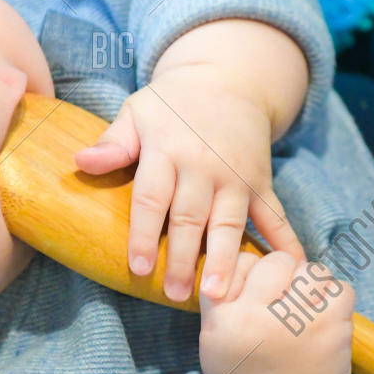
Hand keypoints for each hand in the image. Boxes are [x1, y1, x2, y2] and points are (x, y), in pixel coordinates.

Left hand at [73, 67, 304, 301]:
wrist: (228, 79)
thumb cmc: (172, 105)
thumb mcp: (137, 112)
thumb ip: (113, 143)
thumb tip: (81, 162)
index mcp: (167, 149)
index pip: (152, 197)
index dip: (143, 233)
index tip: (137, 266)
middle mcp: (204, 165)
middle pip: (190, 217)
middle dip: (182, 258)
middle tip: (174, 293)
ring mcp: (237, 175)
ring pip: (229, 223)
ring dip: (224, 259)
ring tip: (219, 293)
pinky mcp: (261, 182)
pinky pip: (274, 215)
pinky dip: (284, 242)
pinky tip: (292, 267)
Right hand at [198, 250, 353, 373]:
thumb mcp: (216, 338)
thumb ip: (226, 295)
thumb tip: (251, 252)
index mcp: (222, 319)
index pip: (238, 263)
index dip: (251, 276)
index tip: (255, 299)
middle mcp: (257, 316)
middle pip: (276, 261)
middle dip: (283, 278)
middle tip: (284, 306)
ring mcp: (297, 321)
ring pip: (312, 271)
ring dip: (312, 287)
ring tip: (305, 313)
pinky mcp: (332, 329)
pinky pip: (341, 289)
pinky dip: (336, 301)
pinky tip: (324, 321)